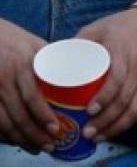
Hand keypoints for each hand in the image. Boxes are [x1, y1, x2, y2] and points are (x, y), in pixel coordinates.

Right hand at [0, 19, 57, 153]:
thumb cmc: (14, 39)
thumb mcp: (35, 44)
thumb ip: (53, 58)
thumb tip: (79, 70)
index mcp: (23, 66)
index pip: (31, 96)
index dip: (42, 116)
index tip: (55, 128)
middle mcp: (6, 79)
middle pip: (19, 114)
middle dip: (34, 134)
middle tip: (51, 145)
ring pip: (5, 121)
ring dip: (21, 138)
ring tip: (38, 147)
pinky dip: (5, 134)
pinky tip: (17, 141)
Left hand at [76, 8, 136, 141]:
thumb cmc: (121, 26)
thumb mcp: (97, 28)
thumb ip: (77, 43)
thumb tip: (54, 62)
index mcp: (123, 51)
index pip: (118, 77)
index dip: (105, 96)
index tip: (90, 110)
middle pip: (126, 99)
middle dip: (107, 119)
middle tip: (87, 131)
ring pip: (136, 107)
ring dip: (117, 126)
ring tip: (99, 137)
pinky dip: (130, 122)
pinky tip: (116, 130)